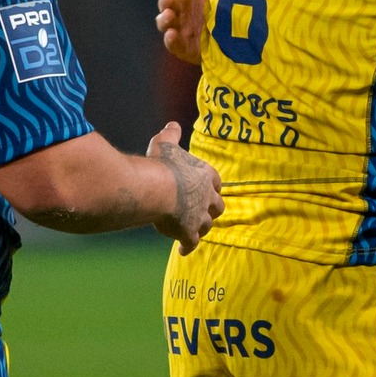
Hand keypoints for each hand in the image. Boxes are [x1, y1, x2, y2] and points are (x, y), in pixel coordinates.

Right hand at [146, 120, 222, 252]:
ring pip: (207, 226)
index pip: (217, 182)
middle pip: (218, 206)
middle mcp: (207, 197)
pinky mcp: (188, 232)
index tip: (211, 189)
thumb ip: (171, 135)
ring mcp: (199, 217)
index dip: (213, 186)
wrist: (157, 188)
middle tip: (206, 212)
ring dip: (202, 228)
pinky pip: (191, 243)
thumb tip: (172, 125)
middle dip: (212, 209)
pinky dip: (187, 247)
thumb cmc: (161, 164)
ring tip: (195, 231)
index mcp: (206, 175)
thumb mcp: (165, 144)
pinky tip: (183, 251)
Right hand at [156, 0, 206, 65]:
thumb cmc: (209, 2)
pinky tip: (173, 35)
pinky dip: (171, 40)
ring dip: (164, 19)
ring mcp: (178, 28)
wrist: (226, 31)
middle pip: (165, 5)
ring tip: (169, 15)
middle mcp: (177, 10)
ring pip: (165, 24)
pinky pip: (174, 44)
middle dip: (164, 1)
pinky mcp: (183, 46)